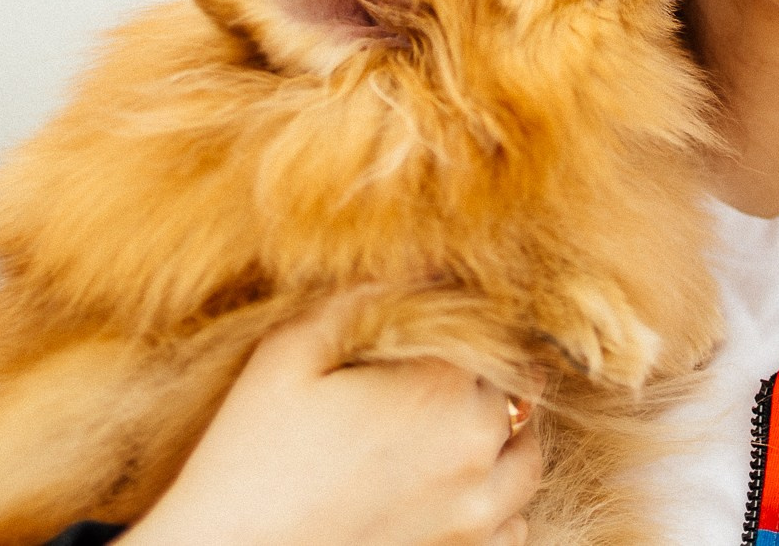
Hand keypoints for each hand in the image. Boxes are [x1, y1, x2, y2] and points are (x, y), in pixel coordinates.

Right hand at [123, 293, 543, 545]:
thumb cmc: (251, 456)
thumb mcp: (290, 352)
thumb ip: (362, 295)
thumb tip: (423, 259)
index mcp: (441, 386)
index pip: (491, 330)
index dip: (469, 321)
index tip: (440, 323)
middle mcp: (476, 447)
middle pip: (518, 389)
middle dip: (488, 375)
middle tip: (441, 374)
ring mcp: (477, 512)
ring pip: (528, 457)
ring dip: (507, 434)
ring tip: (461, 425)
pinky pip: (515, 525)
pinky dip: (501, 503)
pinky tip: (460, 486)